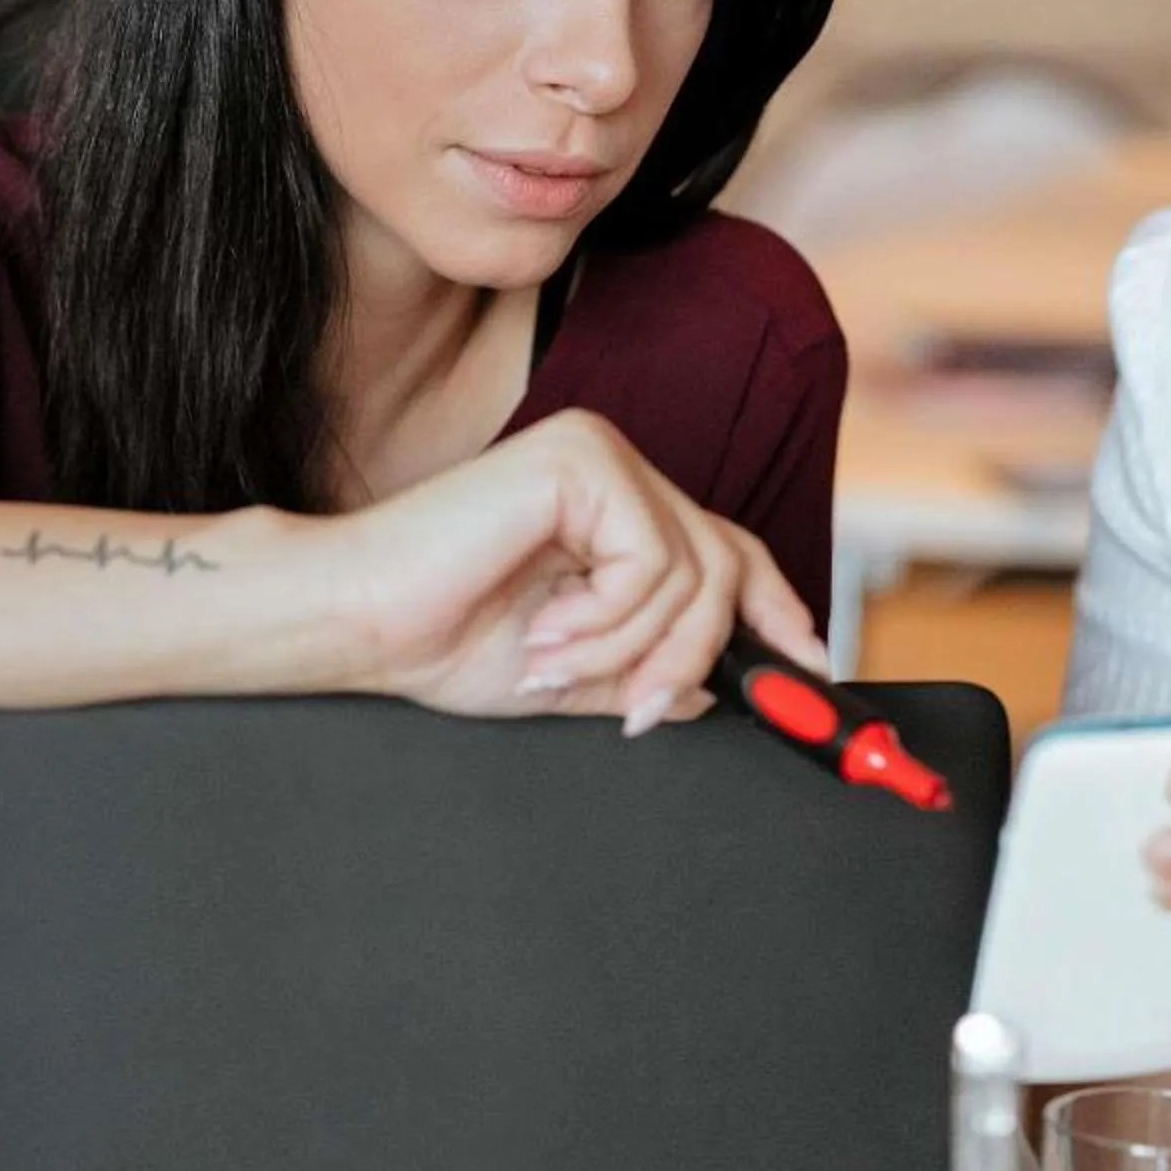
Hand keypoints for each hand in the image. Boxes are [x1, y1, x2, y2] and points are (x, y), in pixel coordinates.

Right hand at [330, 408, 827, 733]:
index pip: (725, 548)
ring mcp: (599, 456)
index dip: (776, 609)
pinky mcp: (583, 459)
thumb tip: (721, 689)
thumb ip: (647, 668)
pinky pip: (652, 560)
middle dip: (695, 656)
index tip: (809, 667)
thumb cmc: (439, 639)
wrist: (360, 621)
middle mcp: (612, 469)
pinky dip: (607, 620)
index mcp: (610, 508)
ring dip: (629, 649)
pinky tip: (544, 630)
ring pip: (693, 572)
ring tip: (551, 664)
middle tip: (640, 714)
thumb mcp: (574, 670)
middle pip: (723, 563)